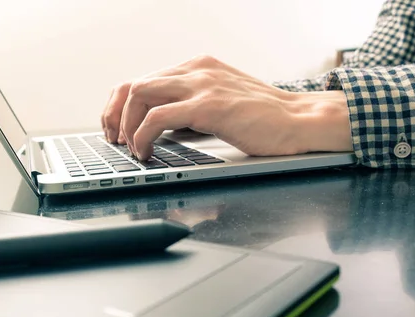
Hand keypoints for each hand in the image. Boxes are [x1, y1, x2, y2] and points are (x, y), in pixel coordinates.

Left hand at [101, 55, 352, 160]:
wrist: (299, 120)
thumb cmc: (264, 117)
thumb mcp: (221, 101)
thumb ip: (192, 103)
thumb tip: (160, 124)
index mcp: (197, 67)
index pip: (144, 79)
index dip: (121, 105)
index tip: (116, 128)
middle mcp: (195, 70)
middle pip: (134, 84)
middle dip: (115, 115)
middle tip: (115, 140)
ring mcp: (202, 85)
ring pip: (140, 95)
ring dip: (126, 125)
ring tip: (131, 148)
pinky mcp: (208, 106)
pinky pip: (157, 117)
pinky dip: (143, 136)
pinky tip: (146, 152)